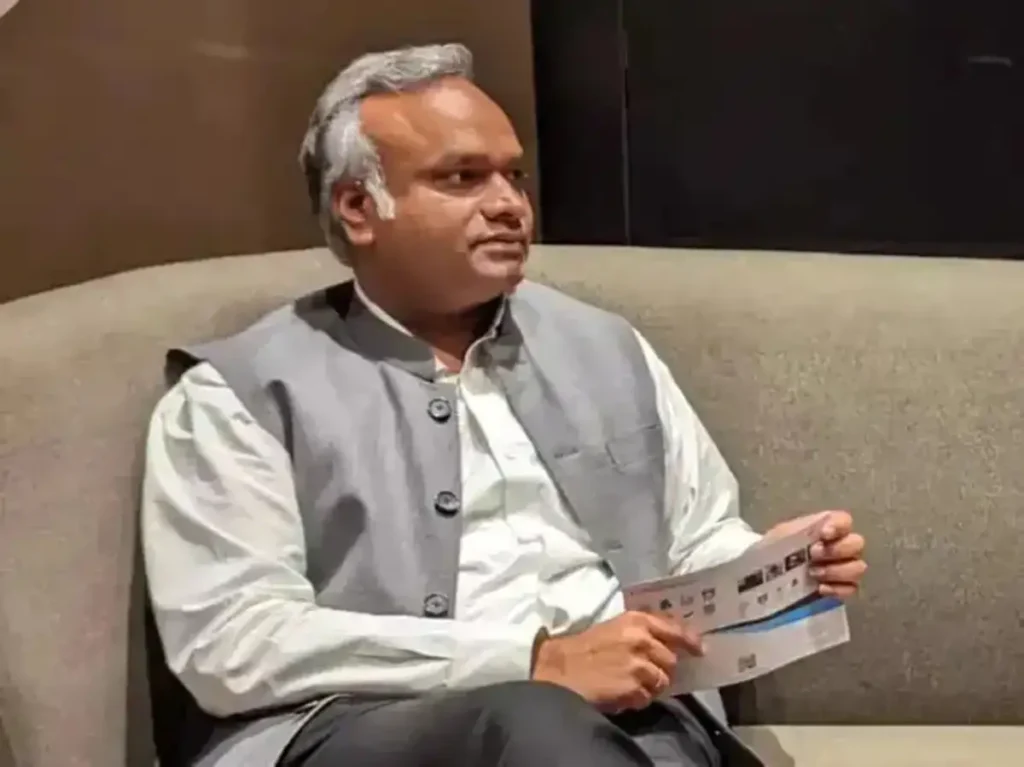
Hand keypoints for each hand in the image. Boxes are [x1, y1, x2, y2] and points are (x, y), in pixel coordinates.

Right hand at [531, 611, 702, 713]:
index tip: (700, 649)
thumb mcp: (614, 628)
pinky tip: (621, 692)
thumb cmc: (585, 648)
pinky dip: (638, 698)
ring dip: (650, 685)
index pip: (674, 629)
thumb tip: (670, 644)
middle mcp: (642, 639)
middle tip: (644, 671)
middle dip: (662, 668)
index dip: (690, 640)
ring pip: (662, 681)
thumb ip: (642, 632)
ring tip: (628, 682)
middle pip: (671, 659)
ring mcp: (639, 664)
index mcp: (636, 620)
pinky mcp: (634, 687)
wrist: (560, 669)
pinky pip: (648, 698)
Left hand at [767, 510, 865, 598]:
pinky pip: (851, 588)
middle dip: (837, 549)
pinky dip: (837, 589)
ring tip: (814, 573)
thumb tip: (818, 529)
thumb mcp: (784, 533)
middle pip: (857, 543)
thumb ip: (801, 527)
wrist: (768, 574)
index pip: (845, 520)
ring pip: (858, 567)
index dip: (839, 526)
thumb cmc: (779, 547)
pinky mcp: (842, 588)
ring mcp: (845, 567)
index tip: (824, 534)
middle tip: (814, 554)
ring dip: (837, 570)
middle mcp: (843, 546)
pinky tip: (820, 588)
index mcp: (828, 527)